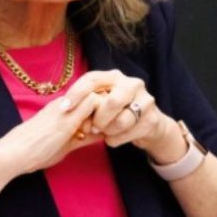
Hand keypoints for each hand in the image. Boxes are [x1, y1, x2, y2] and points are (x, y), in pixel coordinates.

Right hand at [0, 93, 103, 175]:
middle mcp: (66, 102)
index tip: (103, 127)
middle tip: (105, 129)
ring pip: (97, 94)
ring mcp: (66, 107)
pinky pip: (94, 103)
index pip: (91, 97)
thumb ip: (82, 138)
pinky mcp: (67, 117)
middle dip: (107, 109)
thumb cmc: (34, 151)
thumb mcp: (64, 143)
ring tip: (100, 131)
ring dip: (105, 112)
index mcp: (64, 107)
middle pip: (96, 93)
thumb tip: (99, 136)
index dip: (102, 109)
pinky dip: (103, 116)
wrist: (14, 153)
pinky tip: (99, 133)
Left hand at [65, 70, 179, 156]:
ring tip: (103, 133)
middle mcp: (132, 84)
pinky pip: (128, 133)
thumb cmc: (115, 112)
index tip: (64, 108)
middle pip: (112, 101)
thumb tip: (64, 108)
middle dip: (98, 118)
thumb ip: (86, 102)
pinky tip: (112, 138)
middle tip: (90, 128)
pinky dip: (116, 139)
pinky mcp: (152, 119)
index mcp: (115, 76)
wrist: (146, 125)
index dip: (77, 93)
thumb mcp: (100, 102)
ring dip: (107, 131)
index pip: (93, 79)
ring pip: (121, 120)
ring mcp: (146, 100)